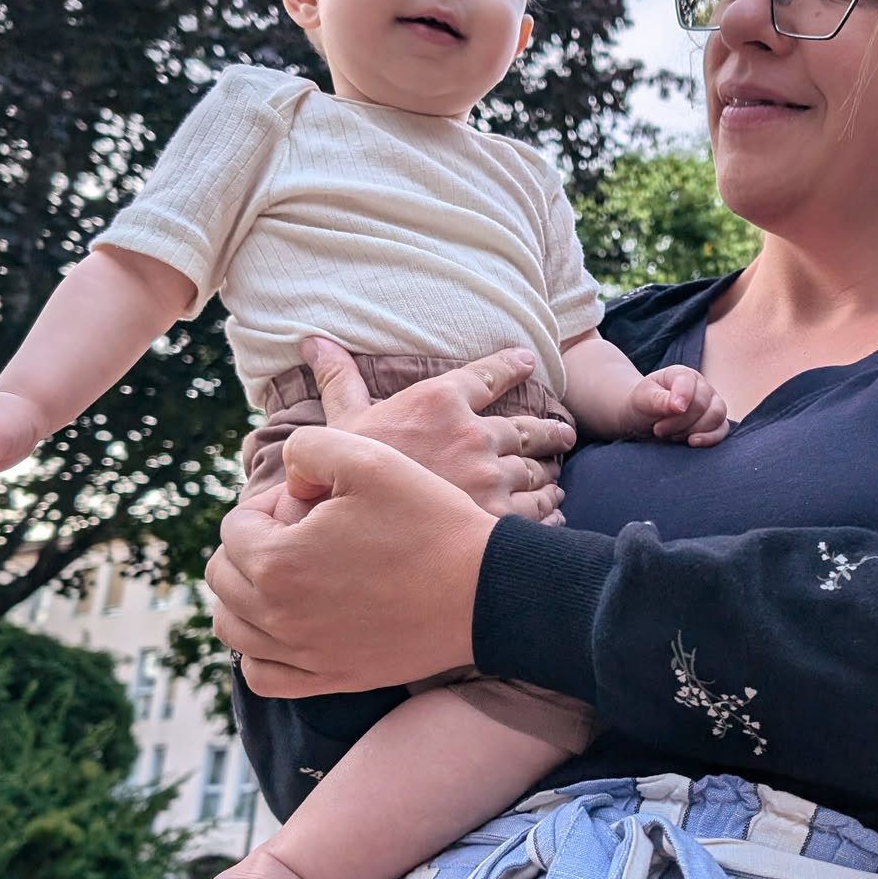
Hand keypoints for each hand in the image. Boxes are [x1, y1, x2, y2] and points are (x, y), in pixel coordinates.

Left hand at [207, 426, 496, 697]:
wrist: (485, 590)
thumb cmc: (430, 521)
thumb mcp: (370, 456)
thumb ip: (307, 447)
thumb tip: (286, 482)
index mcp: (278, 561)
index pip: (234, 526)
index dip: (269, 504)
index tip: (312, 501)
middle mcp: (278, 616)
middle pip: (223, 577)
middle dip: (251, 546)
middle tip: (302, 531)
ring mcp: (303, 654)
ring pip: (232, 629)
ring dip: (244, 596)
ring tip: (286, 573)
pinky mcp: (330, 679)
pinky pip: (261, 676)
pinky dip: (258, 651)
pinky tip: (286, 625)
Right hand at [302, 337, 573, 522]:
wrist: (354, 537)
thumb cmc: (345, 481)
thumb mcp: (342, 426)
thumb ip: (339, 382)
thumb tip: (314, 341)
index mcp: (439, 403)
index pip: (488, 374)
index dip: (511, 365)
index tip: (527, 360)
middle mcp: (473, 435)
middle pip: (528, 428)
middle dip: (549, 431)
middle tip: (563, 433)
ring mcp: (492, 478)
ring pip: (538, 471)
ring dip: (550, 474)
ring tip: (556, 478)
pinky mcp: (502, 519)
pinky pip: (540, 512)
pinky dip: (550, 513)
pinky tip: (553, 515)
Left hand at [626, 364, 728, 446]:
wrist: (645, 419)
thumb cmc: (644, 404)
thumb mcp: (643, 399)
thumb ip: (658, 400)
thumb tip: (678, 406)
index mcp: (682, 374)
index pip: (689, 382)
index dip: (683, 396)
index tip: (673, 410)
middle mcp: (701, 386)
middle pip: (702, 404)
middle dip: (679, 421)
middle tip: (658, 429)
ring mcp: (711, 403)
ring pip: (716, 416)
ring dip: (692, 430)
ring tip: (672, 435)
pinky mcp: (715, 422)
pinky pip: (722, 430)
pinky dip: (709, 438)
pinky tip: (692, 442)